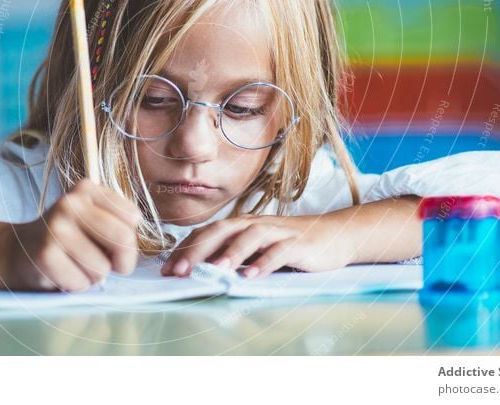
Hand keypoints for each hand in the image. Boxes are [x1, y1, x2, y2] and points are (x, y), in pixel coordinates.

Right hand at [0, 179, 141, 290]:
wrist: (21, 250)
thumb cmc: (70, 239)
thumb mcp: (96, 220)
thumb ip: (120, 227)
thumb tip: (125, 256)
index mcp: (88, 188)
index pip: (132, 218)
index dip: (129, 240)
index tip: (114, 245)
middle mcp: (71, 203)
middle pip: (123, 238)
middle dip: (121, 261)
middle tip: (106, 264)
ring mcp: (56, 227)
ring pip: (102, 267)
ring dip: (93, 275)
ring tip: (76, 264)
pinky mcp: (45, 255)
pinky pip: (82, 282)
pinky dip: (76, 285)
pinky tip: (62, 272)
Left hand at [160, 214, 357, 278]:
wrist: (332, 235)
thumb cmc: (288, 245)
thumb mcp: (256, 250)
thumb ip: (231, 257)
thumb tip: (198, 273)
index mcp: (241, 225)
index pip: (207, 233)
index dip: (186, 249)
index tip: (167, 270)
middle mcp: (255, 224)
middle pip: (222, 231)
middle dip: (198, 251)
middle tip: (179, 271)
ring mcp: (277, 232)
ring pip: (250, 236)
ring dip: (231, 252)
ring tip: (216, 270)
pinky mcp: (298, 243)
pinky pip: (279, 251)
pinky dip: (265, 262)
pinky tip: (252, 275)